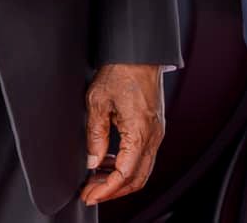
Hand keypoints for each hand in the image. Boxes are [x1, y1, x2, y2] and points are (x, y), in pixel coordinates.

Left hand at [81, 63, 164, 204]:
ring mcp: (156, 133)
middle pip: (137, 178)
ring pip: (142, 170)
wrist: (139, 53)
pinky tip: (108, 162)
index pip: (125, 174)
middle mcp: (153, 136)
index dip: (106, 190)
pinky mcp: (154, 127)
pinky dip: (126, 165)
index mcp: (140, 132)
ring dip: (119, 179)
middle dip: (113, 191)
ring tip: (95, 180)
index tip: (89, 195)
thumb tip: (92, 161)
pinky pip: (143, 156)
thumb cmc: (120, 71)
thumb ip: (95, 136)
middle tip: (90, 193)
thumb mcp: (97, 102)